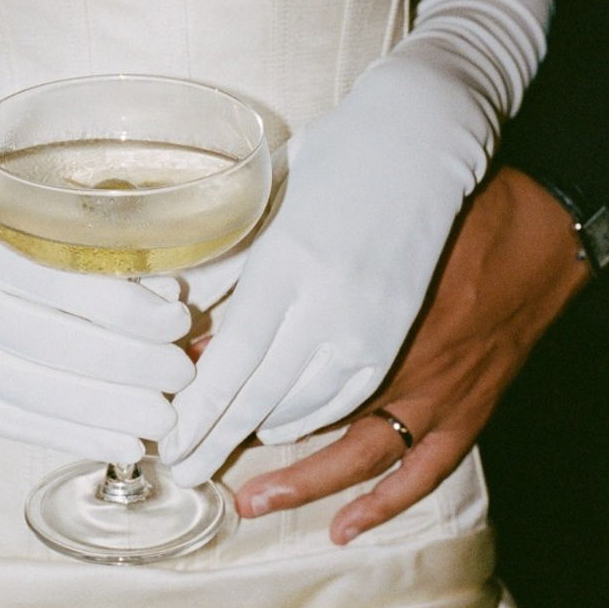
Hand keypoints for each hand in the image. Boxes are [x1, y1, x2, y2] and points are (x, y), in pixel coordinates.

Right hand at [0, 225, 192, 460]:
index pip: (74, 287)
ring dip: (119, 413)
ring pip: (49, 396)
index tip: (180, 323)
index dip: (137, 311)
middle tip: (182, 376)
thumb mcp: (32, 248)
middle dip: (138, 366)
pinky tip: (125, 445)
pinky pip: (26, 427)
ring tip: (165, 419)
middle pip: (65, 347)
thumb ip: (97, 270)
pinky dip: (83, 439)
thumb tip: (169, 304)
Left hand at [161, 58, 491, 484]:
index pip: (231, 362)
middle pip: (262, 397)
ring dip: (266, 441)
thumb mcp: (276, 197)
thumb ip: (231, 260)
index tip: (170, 442)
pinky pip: (366, 411)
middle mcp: (331, 309)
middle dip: (218, 438)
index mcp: (289, 267)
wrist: (438, 139)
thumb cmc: (347, 154)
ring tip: (226, 462)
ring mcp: (378, 332)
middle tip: (186, 468)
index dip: (199, 411)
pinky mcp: (417, 345)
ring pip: (312, 409)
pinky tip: (298, 452)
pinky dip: (327, 435)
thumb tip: (187, 313)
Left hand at [232, 169, 589, 541]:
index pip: (276, 356)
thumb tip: (230, 290)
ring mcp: (435, 390)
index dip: (225, 382)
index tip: (185, 398)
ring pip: (358, 450)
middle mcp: (394, 355)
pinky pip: (422, 470)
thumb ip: (298, 253)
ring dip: (304, 480)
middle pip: (306, 408)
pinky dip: (383, 502)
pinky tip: (344, 528)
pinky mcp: (467, 409)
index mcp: (362, 302)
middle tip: (200, 459)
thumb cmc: (449, 214)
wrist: (543, 230)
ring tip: (254, 501)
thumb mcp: (362, 217)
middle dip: (248, 435)